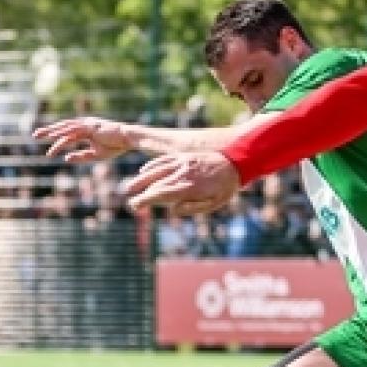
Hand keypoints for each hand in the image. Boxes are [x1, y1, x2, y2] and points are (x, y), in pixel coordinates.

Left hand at [33, 117, 138, 163]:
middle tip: (34, 135)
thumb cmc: (116, 146)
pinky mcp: (89, 127)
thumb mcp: (95, 155)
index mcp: (86, 129)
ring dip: (51, 132)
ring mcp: (86, 124)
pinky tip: (53, 139)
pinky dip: (62, 136)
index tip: (46, 144)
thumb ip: (80, 156)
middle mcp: (84, 124)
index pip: (67, 131)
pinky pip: (73, 132)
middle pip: (62, 127)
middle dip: (48, 131)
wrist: (129, 139)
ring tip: (39, 136)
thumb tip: (66, 159)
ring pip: (65, 128)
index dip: (56, 136)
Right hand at [121, 151, 242, 215]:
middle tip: (132, 202)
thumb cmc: (225, 187)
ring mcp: (182, 163)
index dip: (145, 200)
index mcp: (189, 187)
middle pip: (155, 183)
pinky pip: (163, 160)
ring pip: (156, 170)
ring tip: (130, 187)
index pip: (161, 194)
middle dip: (141, 193)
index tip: (136, 206)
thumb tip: (173, 209)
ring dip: (141, 179)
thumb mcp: (214, 203)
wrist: (237, 162)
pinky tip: (144, 170)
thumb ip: (193, 208)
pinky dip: (152, 165)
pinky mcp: (183, 156)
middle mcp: (183, 174)